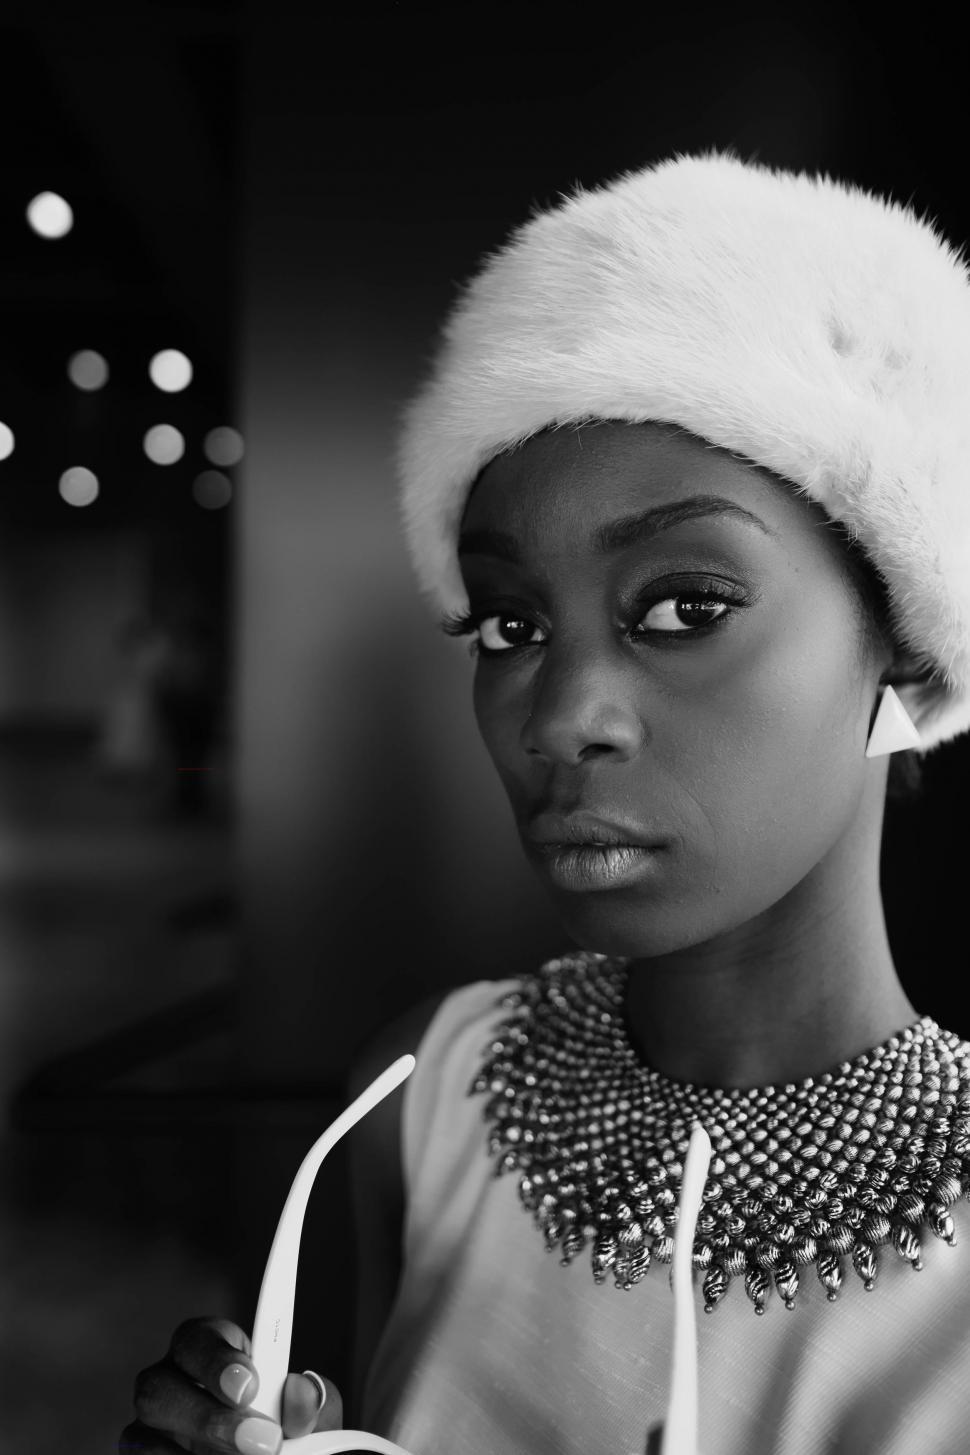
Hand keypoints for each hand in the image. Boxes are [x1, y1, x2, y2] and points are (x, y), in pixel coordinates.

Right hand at [119, 1314, 343, 1453]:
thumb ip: (309, 1403)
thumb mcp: (305, 1417)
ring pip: (137, 1435)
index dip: (217, 1361)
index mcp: (210, 1353)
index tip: (249, 1386)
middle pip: (156, 1384)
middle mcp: (171, 1384)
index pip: (199, 1339)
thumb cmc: (284, 1435)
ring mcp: (151, 1429)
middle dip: (205, 1417)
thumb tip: (302, 1390)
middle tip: (261, 1442)